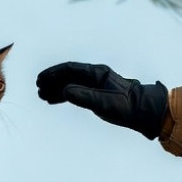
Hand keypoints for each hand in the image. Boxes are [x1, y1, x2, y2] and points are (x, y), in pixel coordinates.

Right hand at [36, 62, 167, 139]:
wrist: (143, 112)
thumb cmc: (126, 106)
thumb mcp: (104, 102)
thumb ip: (84, 96)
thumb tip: (65, 91)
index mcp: (97, 73)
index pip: (70, 69)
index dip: (53, 73)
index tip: (39, 79)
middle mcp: (95, 76)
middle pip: (68, 75)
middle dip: (52, 81)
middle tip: (38, 89)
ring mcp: (95, 85)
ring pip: (70, 83)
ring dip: (56, 89)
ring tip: (42, 96)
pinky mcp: (97, 94)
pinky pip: (76, 91)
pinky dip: (63, 95)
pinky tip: (53, 100)